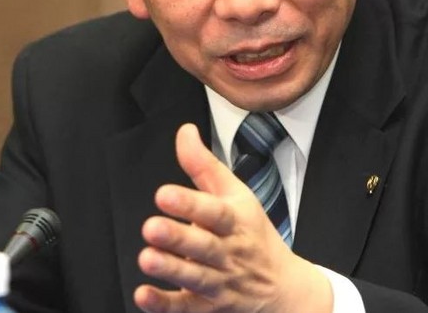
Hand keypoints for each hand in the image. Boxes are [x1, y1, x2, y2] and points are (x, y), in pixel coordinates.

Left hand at [134, 124, 332, 312]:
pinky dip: (164, 304)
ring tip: (146, 257)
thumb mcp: (236, 195)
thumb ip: (204, 165)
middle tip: (150, 227)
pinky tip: (143, 295)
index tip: (164, 194)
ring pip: (196, 277)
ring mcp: (221, 283)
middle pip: (204, 246)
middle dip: (178, 237)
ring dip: (171, 269)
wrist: (284, 288)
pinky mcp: (209, 307)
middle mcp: (230, 252)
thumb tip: (184, 131)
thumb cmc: (253, 234)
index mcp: (236, 221)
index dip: (190, 204)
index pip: (215, 211)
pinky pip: (186, 307)